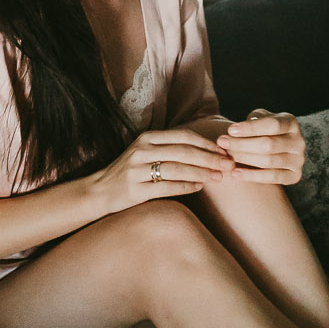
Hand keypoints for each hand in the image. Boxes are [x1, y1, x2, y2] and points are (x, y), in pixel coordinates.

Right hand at [89, 126, 235, 215]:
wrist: (99, 190)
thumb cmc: (130, 172)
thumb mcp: (145, 152)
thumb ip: (170, 149)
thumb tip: (207, 151)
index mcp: (147, 138)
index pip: (184, 136)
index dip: (206, 143)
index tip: (225, 151)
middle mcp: (141, 150)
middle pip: (184, 151)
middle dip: (210, 158)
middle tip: (228, 165)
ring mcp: (137, 170)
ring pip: (177, 168)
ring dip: (202, 172)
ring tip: (218, 177)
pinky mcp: (135, 190)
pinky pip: (167, 187)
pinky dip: (186, 186)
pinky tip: (199, 187)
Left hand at [215, 109, 304, 186]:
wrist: (277, 147)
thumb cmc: (263, 130)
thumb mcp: (260, 118)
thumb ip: (252, 120)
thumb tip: (235, 132)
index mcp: (291, 123)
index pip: (271, 125)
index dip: (250, 128)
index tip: (230, 130)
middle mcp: (298, 141)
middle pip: (268, 144)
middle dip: (242, 144)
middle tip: (222, 143)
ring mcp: (298, 160)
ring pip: (268, 161)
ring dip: (244, 159)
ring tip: (226, 157)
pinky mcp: (294, 176)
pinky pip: (272, 178)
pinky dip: (252, 176)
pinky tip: (235, 173)